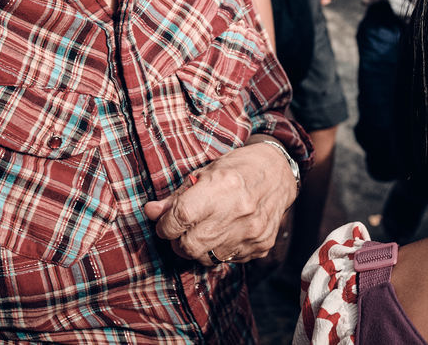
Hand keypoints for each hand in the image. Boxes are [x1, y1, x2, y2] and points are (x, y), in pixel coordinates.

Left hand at [143, 140, 296, 265]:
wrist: (277, 173)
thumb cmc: (237, 168)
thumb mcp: (204, 173)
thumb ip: (176, 197)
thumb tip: (150, 212)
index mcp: (221, 186)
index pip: (180, 217)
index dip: (165, 225)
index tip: (164, 224)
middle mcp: (238, 211)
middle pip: (191, 245)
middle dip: (178, 241)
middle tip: (180, 231)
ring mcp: (251, 232)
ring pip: (207, 257)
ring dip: (198, 248)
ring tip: (202, 231)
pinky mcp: (261, 246)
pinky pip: (229, 260)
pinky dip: (219, 250)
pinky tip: (223, 233)